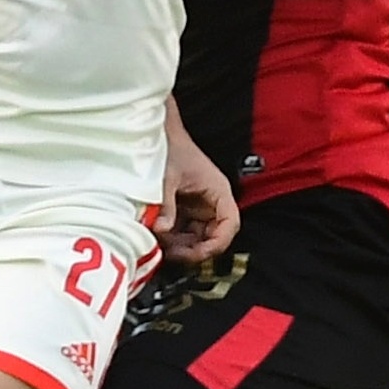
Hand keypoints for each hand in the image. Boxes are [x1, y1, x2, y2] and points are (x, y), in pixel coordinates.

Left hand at [156, 128, 239, 265]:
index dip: (218, 243)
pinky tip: (159, 235)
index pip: (230, 224)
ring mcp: (199, 207)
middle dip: (195, 248)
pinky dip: (172, 237)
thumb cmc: (171, 148)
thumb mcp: (167, 177)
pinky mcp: (185, 210)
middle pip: (214, 236)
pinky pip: (183, 231)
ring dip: (182, 245)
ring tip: (162, 244)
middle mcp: (213, 202)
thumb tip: (161, 230)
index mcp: (219, 191)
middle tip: (173, 254)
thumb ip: (166, 205)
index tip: (199, 254)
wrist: (159, 135)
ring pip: (197, 237)